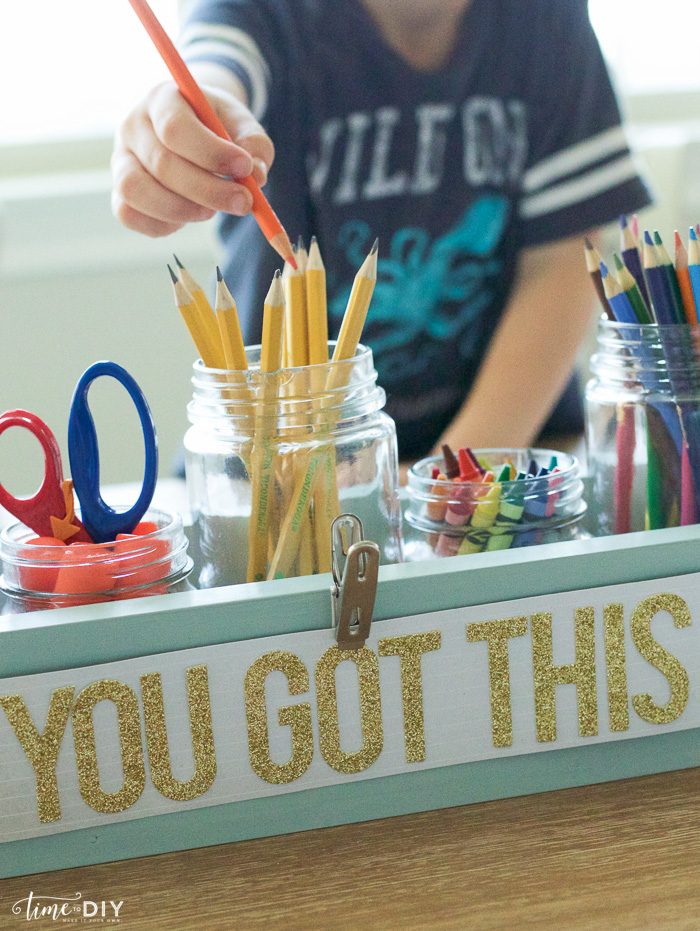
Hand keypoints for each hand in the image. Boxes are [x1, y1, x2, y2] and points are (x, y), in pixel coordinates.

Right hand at [111, 81, 274, 236]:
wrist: (193, 129)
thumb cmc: (218, 126)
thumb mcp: (241, 124)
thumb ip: (255, 145)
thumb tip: (256, 177)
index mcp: (161, 98)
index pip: (175, 127)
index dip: (211, 153)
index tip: (245, 168)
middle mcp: (132, 126)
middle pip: (161, 164)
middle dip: (208, 190)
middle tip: (243, 203)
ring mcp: (120, 160)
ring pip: (135, 190)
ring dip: (181, 210)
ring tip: (212, 210)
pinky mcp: (119, 192)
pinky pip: (128, 215)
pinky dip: (162, 225)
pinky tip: (190, 216)